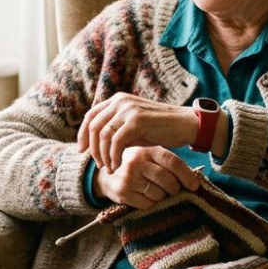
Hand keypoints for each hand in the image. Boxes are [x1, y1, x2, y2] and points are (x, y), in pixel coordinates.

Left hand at [78, 92, 200, 169]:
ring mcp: (128, 109)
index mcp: (118, 100)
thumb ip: (116, 129)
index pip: (91, 116)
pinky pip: (116, 142)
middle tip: (98, 164)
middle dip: (92, 148)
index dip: (82, 134)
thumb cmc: (160, 129)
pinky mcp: (136, 121)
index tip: (82, 151)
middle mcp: (120, 101)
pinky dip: (113, 156)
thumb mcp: (134, 126)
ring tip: (109, 168)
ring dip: (103, 155)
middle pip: (93, 126)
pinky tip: (117, 166)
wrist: (185, 125)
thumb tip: (95, 143)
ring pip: (103, 136)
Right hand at [93, 146, 200, 208]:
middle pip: (167, 181)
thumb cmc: (135, 165)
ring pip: (158, 195)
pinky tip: (144, 197)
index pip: (173, 162)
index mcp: (147, 150)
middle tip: (172, 190)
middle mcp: (137, 162)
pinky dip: (150, 203)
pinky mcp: (122, 192)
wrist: (105, 173)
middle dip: (173, 189)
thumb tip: (192, 178)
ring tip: (153, 191)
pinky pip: (147, 204)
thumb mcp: (148, 156)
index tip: (194, 186)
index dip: (186, 176)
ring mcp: (129, 177)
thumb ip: (166, 163)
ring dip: (161, 197)